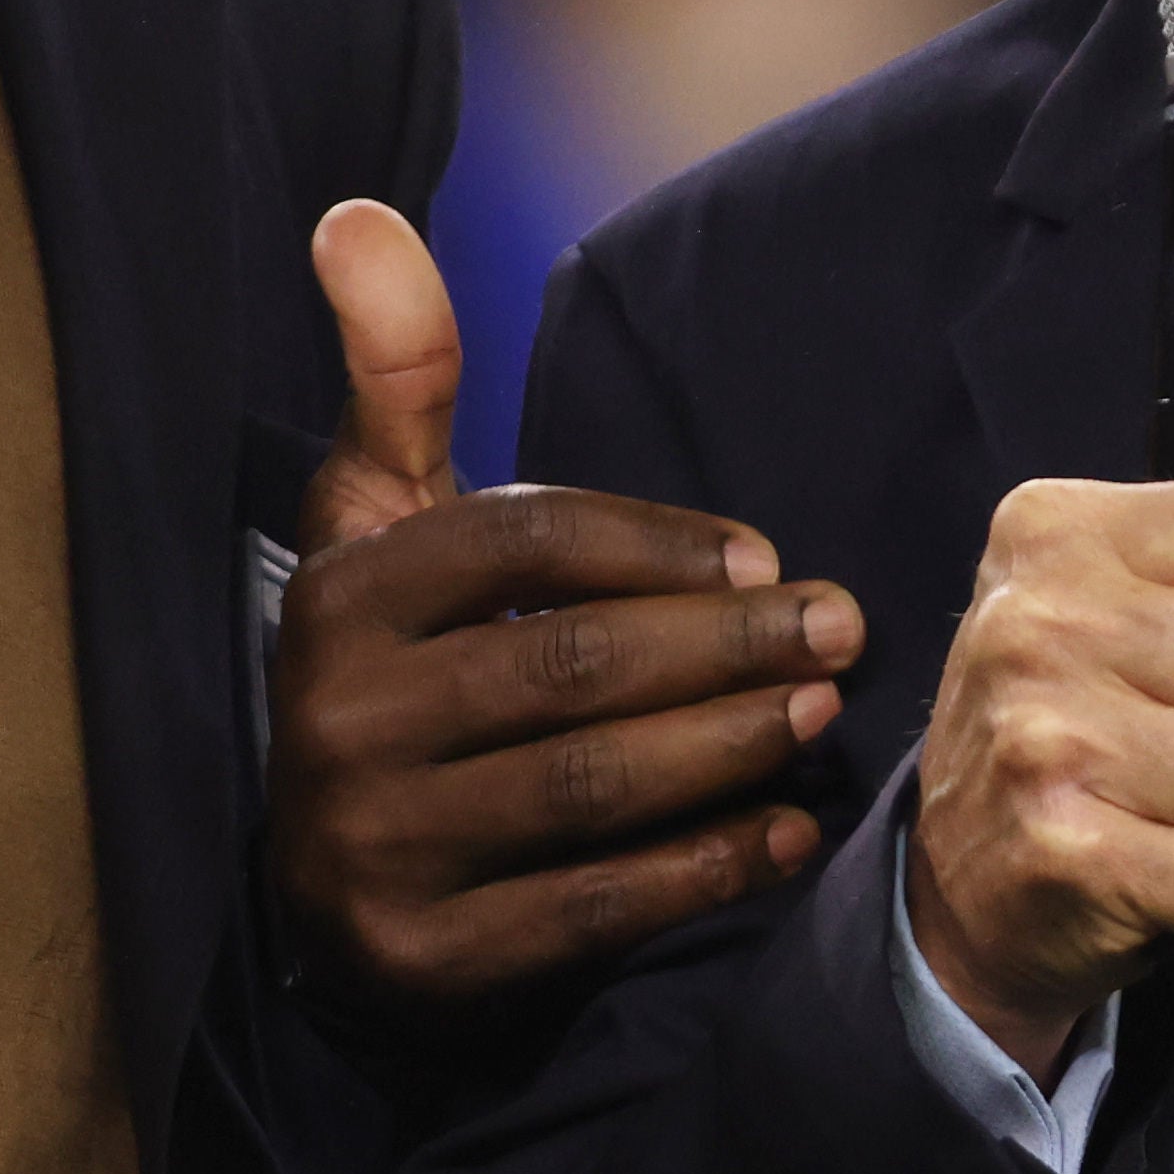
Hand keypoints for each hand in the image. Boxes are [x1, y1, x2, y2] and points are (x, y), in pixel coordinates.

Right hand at [263, 202, 862, 1013]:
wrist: (331, 885)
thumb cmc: (405, 662)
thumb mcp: (381, 514)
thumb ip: (396, 371)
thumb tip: (355, 213)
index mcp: (336, 599)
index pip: (522, 547)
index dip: (658, 545)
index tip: (769, 554)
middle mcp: (335, 723)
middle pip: (570, 669)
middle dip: (728, 644)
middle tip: (842, 627)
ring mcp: (371, 850)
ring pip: (591, 786)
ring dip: (732, 746)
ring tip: (824, 712)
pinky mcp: (421, 960)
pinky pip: (593, 906)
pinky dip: (705, 867)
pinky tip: (787, 833)